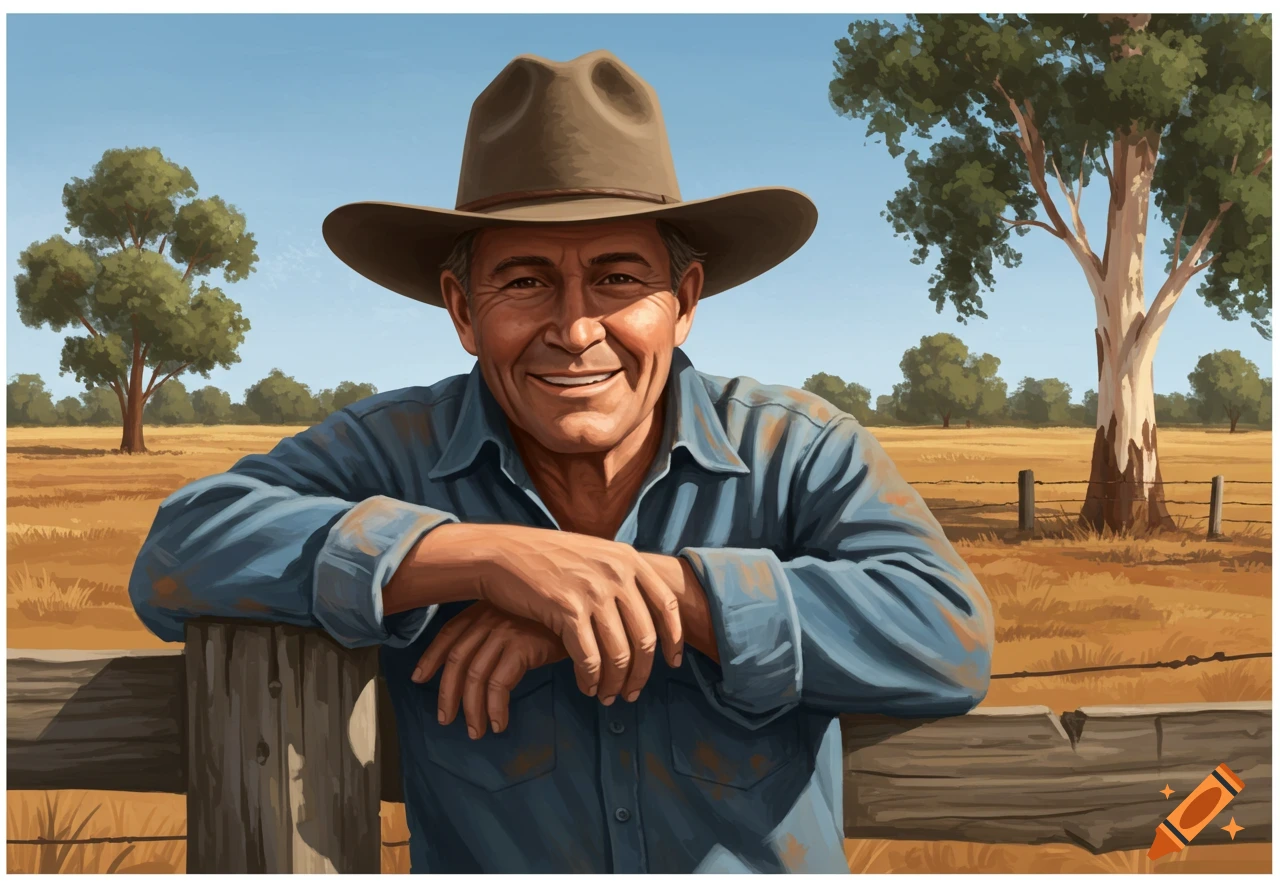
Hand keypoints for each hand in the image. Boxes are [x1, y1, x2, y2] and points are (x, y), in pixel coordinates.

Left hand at [412, 602, 566, 738]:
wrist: (586, 616)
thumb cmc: (554, 622)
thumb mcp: (519, 620)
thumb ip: (496, 635)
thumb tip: (475, 668)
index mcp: (484, 609)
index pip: (448, 634)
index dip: (431, 657)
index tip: (419, 678)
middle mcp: (489, 617)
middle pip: (457, 659)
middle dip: (447, 693)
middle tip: (445, 719)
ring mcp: (505, 631)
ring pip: (475, 676)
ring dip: (472, 709)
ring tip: (476, 731)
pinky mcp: (522, 646)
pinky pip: (499, 684)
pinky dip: (495, 708)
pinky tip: (498, 723)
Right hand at [474, 525, 682, 704]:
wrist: (503, 553)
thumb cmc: (547, 558)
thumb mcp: (594, 554)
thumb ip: (620, 575)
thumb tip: (646, 607)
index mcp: (628, 559)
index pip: (666, 605)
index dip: (673, 639)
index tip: (672, 663)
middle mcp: (616, 574)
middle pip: (644, 638)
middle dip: (642, 673)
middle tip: (632, 693)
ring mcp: (593, 591)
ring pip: (619, 654)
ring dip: (615, 683)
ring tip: (608, 696)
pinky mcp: (567, 610)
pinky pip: (589, 658)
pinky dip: (591, 679)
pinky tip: (586, 687)